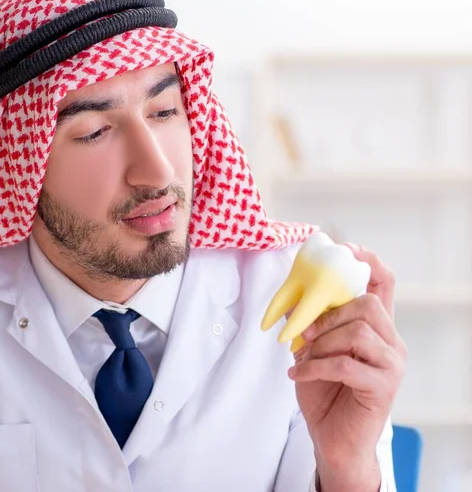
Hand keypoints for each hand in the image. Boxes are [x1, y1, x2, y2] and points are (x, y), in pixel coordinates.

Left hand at [287, 244, 406, 490]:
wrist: (332, 439)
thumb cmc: (324, 390)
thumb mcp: (313, 349)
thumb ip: (313, 323)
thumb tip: (296, 298)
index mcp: (376, 328)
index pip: (384, 285)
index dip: (369, 262)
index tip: (348, 248)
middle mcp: (391, 342)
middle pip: (367, 304)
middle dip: (329, 316)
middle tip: (303, 334)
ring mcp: (391, 365)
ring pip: (358, 332)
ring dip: (321, 343)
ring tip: (302, 358)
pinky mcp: (383, 387)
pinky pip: (346, 364)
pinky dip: (315, 366)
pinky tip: (298, 374)